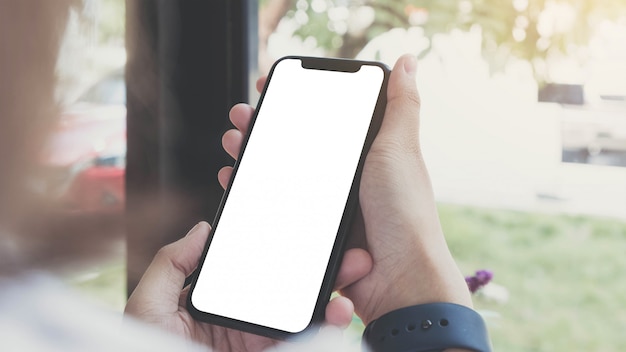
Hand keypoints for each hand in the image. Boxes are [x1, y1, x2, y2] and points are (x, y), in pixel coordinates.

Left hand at [125, 222, 371, 351]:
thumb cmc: (145, 348)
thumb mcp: (149, 302)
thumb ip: (171, 263)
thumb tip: (202, 228)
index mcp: (215, 298)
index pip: (251, 266)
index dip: (279, 246)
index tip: (302, 227)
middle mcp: (240, 317)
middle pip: (287, 285)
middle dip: (318, 266)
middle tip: (343, 248)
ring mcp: (257, 338)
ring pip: (303, 310)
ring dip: (332, 290)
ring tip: (351, 270)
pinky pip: (302, 338)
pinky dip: (328, 324)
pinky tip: (339, 309)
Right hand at [220, 55, 471, 326]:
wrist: (398, 277)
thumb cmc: (405, 212)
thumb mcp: (400, 149)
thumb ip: (400, 106)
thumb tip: (406, 62)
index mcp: (363, 155)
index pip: (321, 119)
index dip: (293, 103)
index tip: (268, 89)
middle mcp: (344, 178)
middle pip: (294, 146)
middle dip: (263, 129)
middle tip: (240, 119)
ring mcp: (327, 207)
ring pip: (279, 176)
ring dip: (252, 158)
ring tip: (233, 145)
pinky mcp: (313, 233)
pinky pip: (275, 209)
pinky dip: (253, 194)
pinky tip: (234, 182)